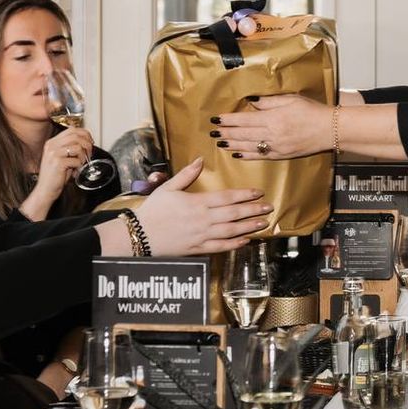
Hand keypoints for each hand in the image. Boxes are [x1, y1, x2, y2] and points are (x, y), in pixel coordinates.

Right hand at [37, 125, 94, 190]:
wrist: (45, 190)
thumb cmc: (55, 175)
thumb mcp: (62, 157)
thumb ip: (71, 148)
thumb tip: (87, 141)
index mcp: (52, 142)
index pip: (72, 130)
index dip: (85, 134)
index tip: (90, 142)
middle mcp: (51, 146)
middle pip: (76, 136)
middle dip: (87, 144)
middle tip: (89, 154)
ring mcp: (53, 154)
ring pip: (78, 147)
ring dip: (83, 156)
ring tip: (80, 164)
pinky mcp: (57, 163)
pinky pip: (76, 160)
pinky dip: (79, 166)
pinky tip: (75, 171)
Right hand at [130, 159, 272, 256]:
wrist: (138, 236)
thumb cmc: (152, 210)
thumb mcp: (168, 187)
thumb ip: (186, 174)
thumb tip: (200, 159)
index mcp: (197, 202)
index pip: (227, 197)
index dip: (244, 194)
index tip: (258, 192)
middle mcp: (203, 219)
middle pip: (233, 214)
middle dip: (253, 210)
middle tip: (268, 207)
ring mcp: (201, 235)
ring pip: (231, 231)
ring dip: (249, 227)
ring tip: (263, 223)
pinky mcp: (197, 249)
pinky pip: (220, 247)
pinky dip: (234, 245)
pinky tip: (245, 241)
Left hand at [211, 93, 330, 159]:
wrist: (329, 129)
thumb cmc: (312, 111)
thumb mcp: (291, 99)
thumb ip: (269, 102)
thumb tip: (252, 103)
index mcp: (273, 118)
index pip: (244, 119)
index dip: (229, 120)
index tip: (217, 119)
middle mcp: (272, 134)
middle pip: (243, 134)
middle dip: (226, 133)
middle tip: (213, 132)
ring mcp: (276, 146)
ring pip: (248, 146)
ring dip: (232, 145)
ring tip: (220, 143)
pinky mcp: (281, 155)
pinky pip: (260, 156)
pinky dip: (247, 155)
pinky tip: (237, 154)